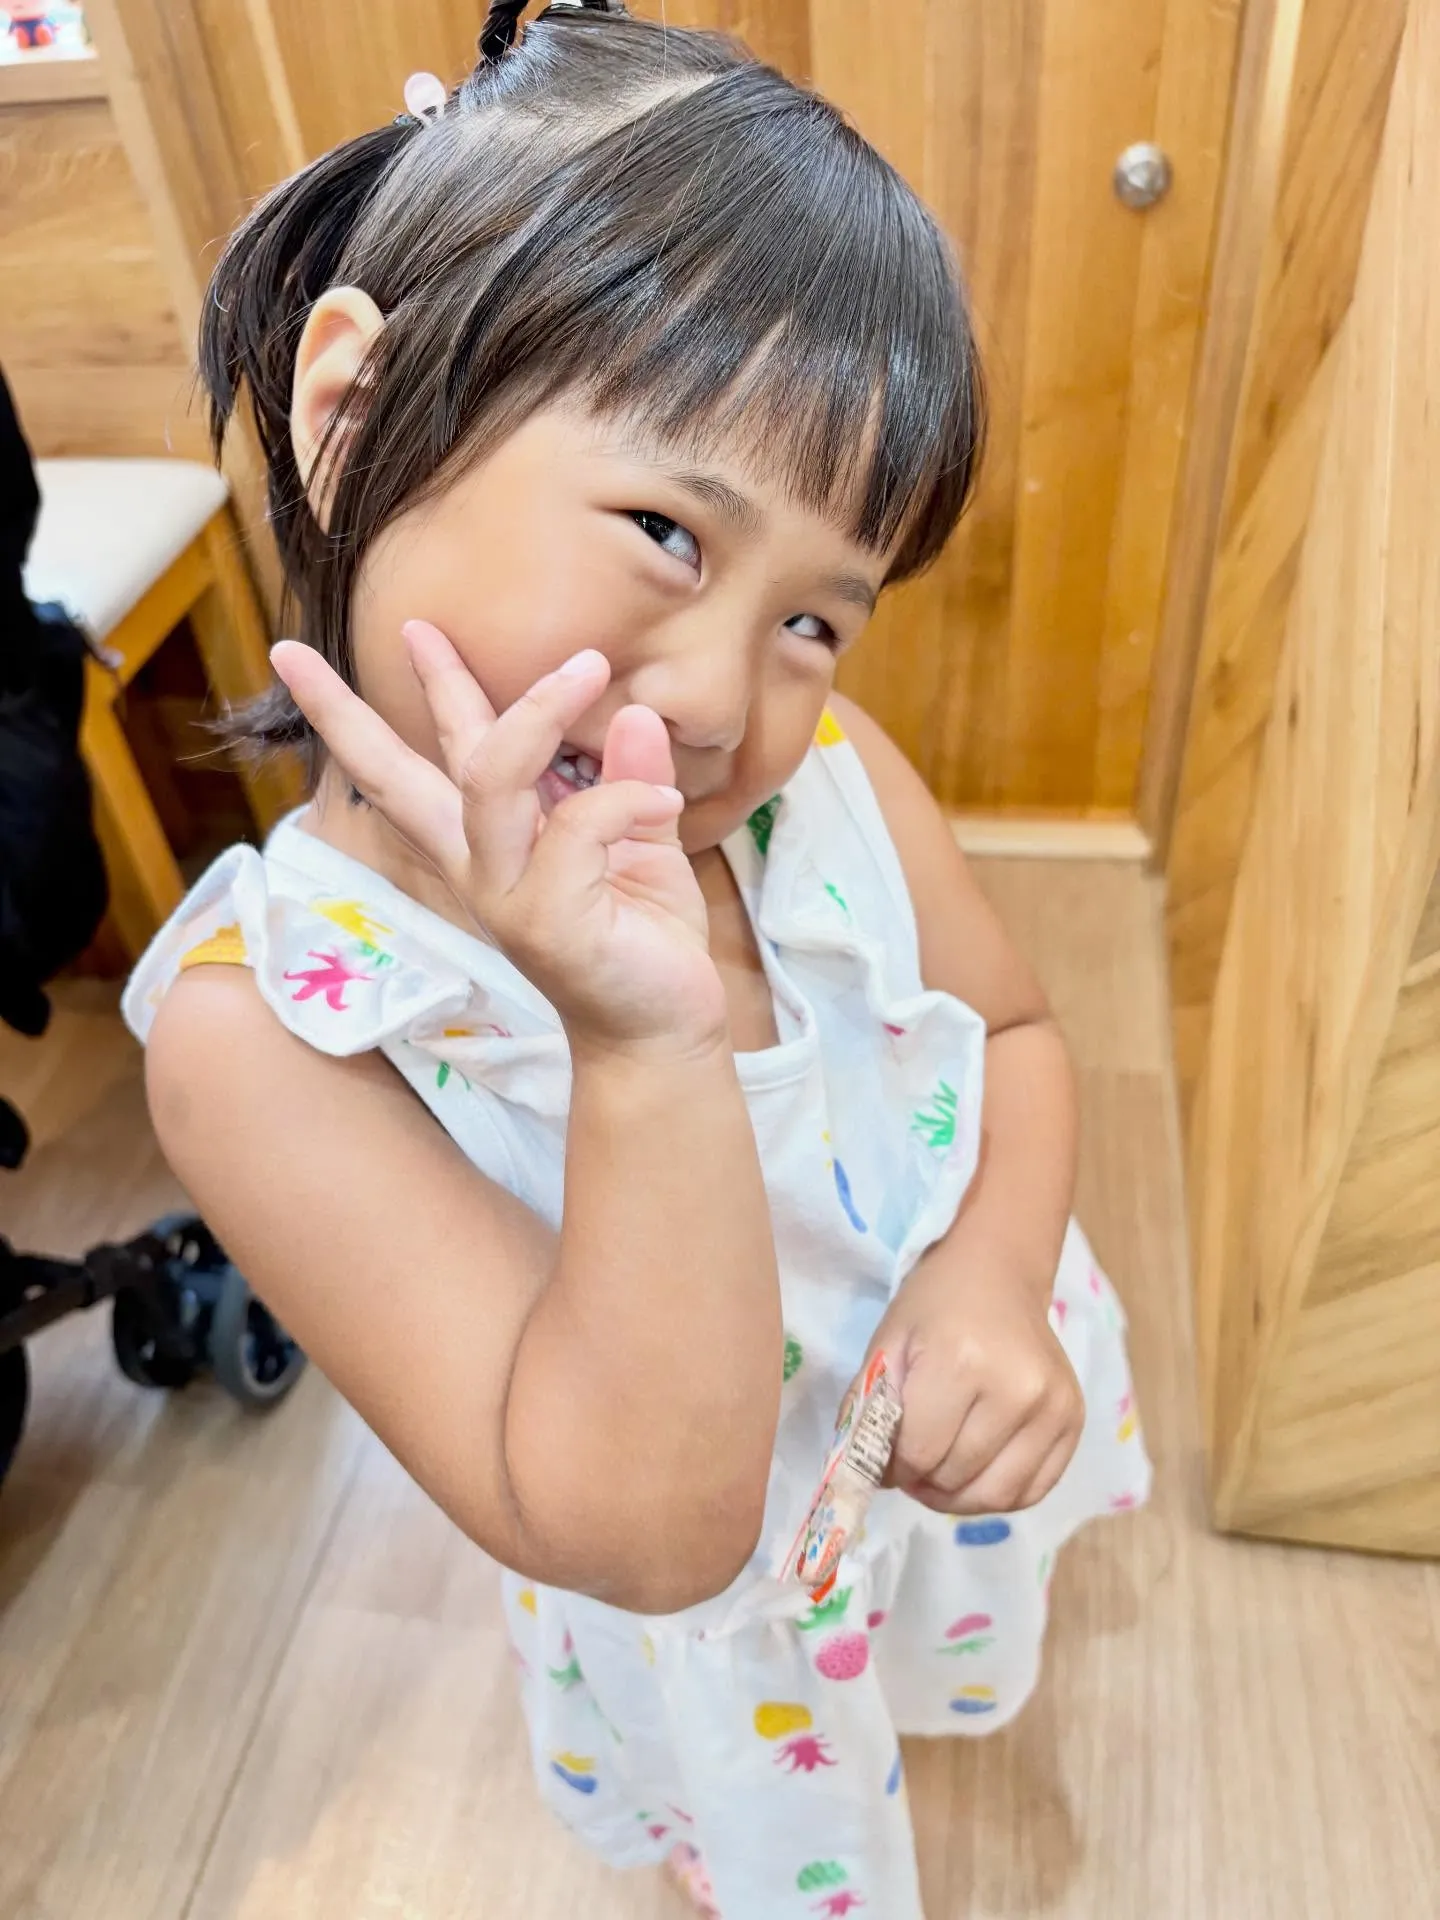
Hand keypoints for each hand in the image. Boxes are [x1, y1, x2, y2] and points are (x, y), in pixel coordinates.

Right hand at [271, 623, 726, 1058]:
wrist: (665, 1030)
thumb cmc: (647, 945)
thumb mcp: (643, 844)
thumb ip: (627, 780)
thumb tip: (635, 710)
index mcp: (487, 846)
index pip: (409, 770)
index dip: (355, 713)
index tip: (300, 656)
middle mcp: (479, 867)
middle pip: (398, 778)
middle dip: (347, 712)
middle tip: (305, 648)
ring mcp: (505, 894)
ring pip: (489, 777)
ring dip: (537, 713)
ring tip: (587, 668)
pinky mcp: (546, 918)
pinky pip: (578, 823)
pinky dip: (626, 797)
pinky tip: (665, 799)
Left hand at [859, 1253, 1083, 1515]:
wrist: (999, 1273)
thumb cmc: (935, 1305)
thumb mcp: (887, 1344)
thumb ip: (868, 1410)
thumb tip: (865, 1475)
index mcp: (961, 1361)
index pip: (918, 1453)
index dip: (892, 1467)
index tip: (885, 1457)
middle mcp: (1017, 1388)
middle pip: (954, 1477)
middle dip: (922, 1479)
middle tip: (911, 1461)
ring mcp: (1053, 1407)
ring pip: (995, 1496)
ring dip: (956, 1497)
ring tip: (938, 1473)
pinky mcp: (1074, 1420)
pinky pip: (1032, 1491)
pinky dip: (996, 1495)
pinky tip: (975, 1471)